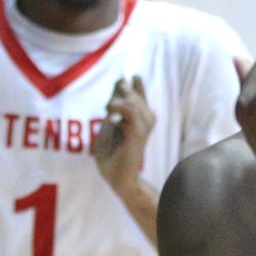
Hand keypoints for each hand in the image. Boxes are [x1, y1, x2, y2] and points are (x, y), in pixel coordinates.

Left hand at [94, 76, 155, 193]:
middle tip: (111, 101)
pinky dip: (119, 109)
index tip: (123, 80)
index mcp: (141, 117)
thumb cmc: (113, 152)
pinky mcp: (137, 136)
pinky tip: (110, 112)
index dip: (135, 85)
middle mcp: (146, 121)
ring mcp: (143, 129)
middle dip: (122, 92)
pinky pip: (131, 115)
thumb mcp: (111, 121)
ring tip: (109, 108)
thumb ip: (116, 103)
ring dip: (119, 101)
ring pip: (134, 104)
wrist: (116, 176)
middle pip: (135, 97)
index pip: (140, 94)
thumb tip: (120, 79)